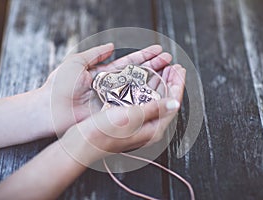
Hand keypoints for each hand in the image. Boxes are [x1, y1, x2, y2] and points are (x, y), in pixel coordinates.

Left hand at [40, 43, 172, 134]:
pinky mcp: (112, 112)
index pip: (129, 63)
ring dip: (153, 82)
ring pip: (137, 90)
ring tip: (169, 73)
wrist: (48, 110)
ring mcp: (113, 100)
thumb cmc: (58, 85)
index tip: (159, 51)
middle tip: (170, 61)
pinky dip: (144, 100)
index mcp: (104, 73)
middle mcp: (111, 86)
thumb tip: (111, 45)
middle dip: (154, 67)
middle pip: (137, 75)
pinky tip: (157, 93)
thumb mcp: (76, 63)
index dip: (144, 57)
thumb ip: (95, 53)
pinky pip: (130, 105)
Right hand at [60, 64, 185, 164]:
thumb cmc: (104, 132)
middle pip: (166, 100)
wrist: (83, 142)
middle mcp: (148, 126)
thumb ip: (154, 109)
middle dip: (171, 81)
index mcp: (153, 128)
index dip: (177, 84)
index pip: (173, 103)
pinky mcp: (129, 118)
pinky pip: (143, 99)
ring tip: (163, 68)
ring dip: (160, 82)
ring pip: (155, 98)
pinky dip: (146, 87)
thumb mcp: (131, 117)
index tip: (179, 70)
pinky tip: (145, 78)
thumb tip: (174, 103)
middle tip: (174, 66)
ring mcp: (138, 122)